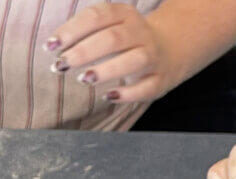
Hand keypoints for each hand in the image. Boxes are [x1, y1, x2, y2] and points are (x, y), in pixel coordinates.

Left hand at [45, 3, 176, 102]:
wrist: (172, 48)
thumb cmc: (130, 39)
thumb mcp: (112, 23)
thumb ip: (88, 30)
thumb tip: (55, 48)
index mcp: (126, 14)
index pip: (97, 17)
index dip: (72, 30)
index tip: (51, 46)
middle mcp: (142, 33)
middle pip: (113, 39)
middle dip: (84, 52)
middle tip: (62, 65)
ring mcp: (154, 56)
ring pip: (134, 61)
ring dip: (107, 70)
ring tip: (84, 79)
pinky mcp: (162, 79)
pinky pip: (147, 87)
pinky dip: (128, 93)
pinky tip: (108, 96)